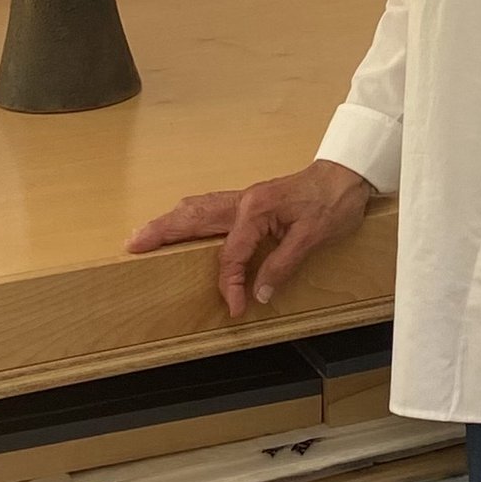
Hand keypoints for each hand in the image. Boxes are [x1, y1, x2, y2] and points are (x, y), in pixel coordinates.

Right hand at [127, 161, 375, 320]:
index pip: (230, 254)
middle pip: (193, 217)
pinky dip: (190, 217)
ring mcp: (245, 199)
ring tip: (145, 234)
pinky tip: (182, 222)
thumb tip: (258, 292)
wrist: (347, 174)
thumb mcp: (313, 237)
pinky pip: (211, 208)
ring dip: (170, 222)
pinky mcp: (250, 201)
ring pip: (198, 209)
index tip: (234, 307)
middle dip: (161, 231)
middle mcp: (243, 201)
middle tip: (132, 244)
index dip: (229, 284)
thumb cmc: (333, 202)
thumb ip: (282, 265)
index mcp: (255, 210)